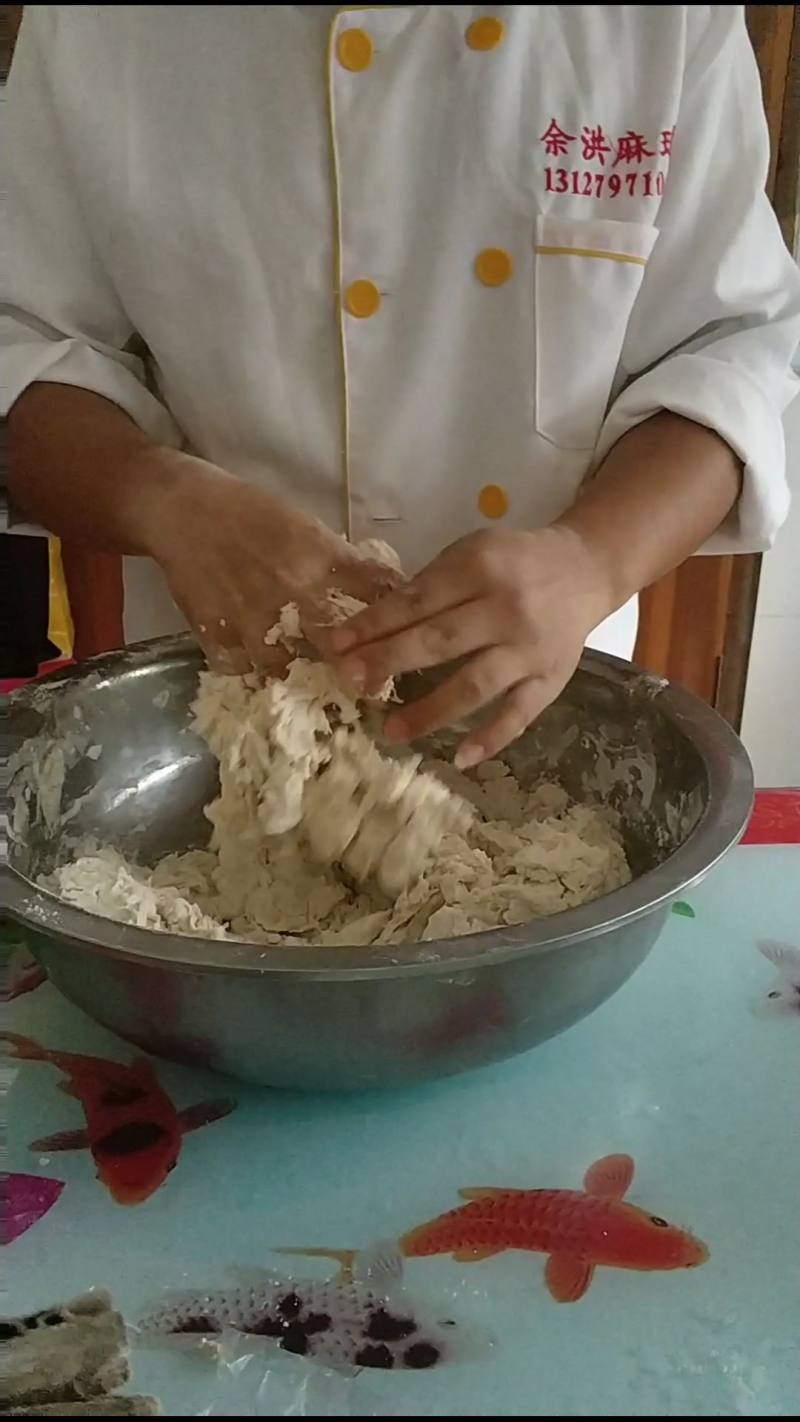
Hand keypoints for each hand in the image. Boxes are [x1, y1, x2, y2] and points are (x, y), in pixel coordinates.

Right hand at [141, 454, 399, 671]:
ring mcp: (250, 617)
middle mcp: (289, 590)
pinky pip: (241, 669)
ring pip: (285, 667)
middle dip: (354, 669)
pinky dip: (251, 672)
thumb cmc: (248, 511)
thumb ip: (339, 561)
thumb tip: (383, 589)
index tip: (408, 644)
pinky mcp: (215, 633)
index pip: (374, 593)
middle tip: (366, 686)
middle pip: (335, 644)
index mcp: (318, 556)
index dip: (395, 622)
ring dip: (298, 676)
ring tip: (308, 686)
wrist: (180, 510)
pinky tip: (258, 669)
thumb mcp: (304, 524)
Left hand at [326, 527, 612, 764]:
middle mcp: (506, 610)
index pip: (417, 602)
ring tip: (391, 731)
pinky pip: (519, 715)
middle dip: (390, 662)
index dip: (374, 625)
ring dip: (430, 710)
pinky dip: (490, 738)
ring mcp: (530, 650)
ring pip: (475, 684)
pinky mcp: (551, 680)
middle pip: (440, 641)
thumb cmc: (514, 562)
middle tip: (352, 682)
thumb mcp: (471, 554)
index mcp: (480, 568)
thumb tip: (370, 631)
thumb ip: (429, 588)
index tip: (336, 645)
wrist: (586, 569)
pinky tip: (459, 758)